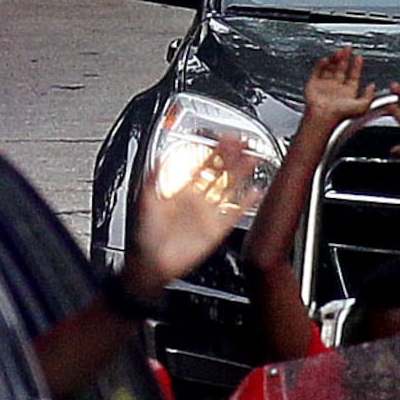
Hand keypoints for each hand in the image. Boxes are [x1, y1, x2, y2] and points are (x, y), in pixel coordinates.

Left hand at [130, 133, 260, 288]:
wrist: (152, 262)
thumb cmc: (146, 234)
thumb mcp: (146, 200)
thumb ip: (155, 177)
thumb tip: (160, 156)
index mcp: (182, 190)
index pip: (202, 164)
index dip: (214, 150)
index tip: (224, 138)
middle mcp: (197, 199)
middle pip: (220, 173)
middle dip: (232, 156)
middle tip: (244, 142)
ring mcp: (208, 213)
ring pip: (229, 189)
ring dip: (242, 174)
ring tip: (253, 159)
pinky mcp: (216, 229)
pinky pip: (234, 213)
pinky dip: (245, 203)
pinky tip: (254, 192)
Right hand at [300, 47, 368, 132]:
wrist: (323, 117)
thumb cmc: (340, 115)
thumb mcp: (362, 106)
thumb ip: (368, 95)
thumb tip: (372, 86)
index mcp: (347, 93)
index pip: (353, 76)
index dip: (356, 66)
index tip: (358, 57)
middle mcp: (336, 89)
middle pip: (341, 69)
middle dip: (345, 59)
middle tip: (348, 49)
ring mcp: (325, 86)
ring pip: (330, 68)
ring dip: (334, 60)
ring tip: (338, 52)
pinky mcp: (314, 85)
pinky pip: (317, 71)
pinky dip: (321, 64)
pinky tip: (326, 59)